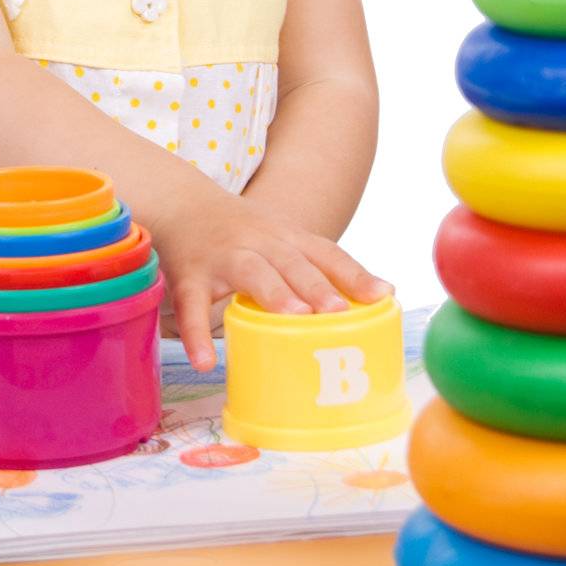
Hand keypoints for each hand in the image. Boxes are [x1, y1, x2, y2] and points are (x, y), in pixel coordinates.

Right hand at [153, 183, 393, 372]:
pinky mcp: (190, 277)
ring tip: (293, 318)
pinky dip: (196, 334)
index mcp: (286, 237)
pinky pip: (192, 306)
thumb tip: (382, 297)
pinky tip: (206, 362)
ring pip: (251, 272)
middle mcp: (258, 242)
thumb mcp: (282, 238)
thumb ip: (320, 266)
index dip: (354, 274)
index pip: (326, 253)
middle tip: (336, 310)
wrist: (183, 202)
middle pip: (291, 262)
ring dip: (273, 294)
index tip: (382, 295)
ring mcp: (223, 258)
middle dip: (315, 285)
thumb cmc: (244, 232)